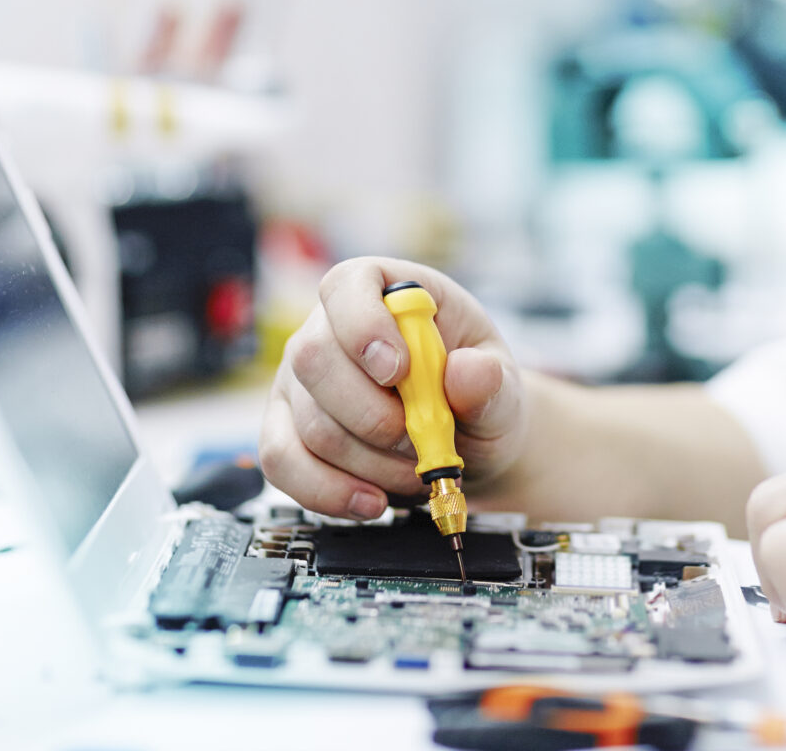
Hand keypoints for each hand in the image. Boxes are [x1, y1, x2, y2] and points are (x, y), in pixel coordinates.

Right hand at [259, 257, 527, 520]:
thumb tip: (468, 373)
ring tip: (415, 469)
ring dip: (371, 462)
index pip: (347, 285)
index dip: (363, 325)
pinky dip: (331, 493)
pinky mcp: (284, 430)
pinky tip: (372, 501)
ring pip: (310, 424)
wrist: (466, 446)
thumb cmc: (476, 398)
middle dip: (374, 416)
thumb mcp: (502, 385)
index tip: (398, 371)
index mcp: (383, 292)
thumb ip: (491, 380)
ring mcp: (299, 382)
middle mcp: (327, 330)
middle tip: (421, 440)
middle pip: (313, 358)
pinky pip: (283, 463)